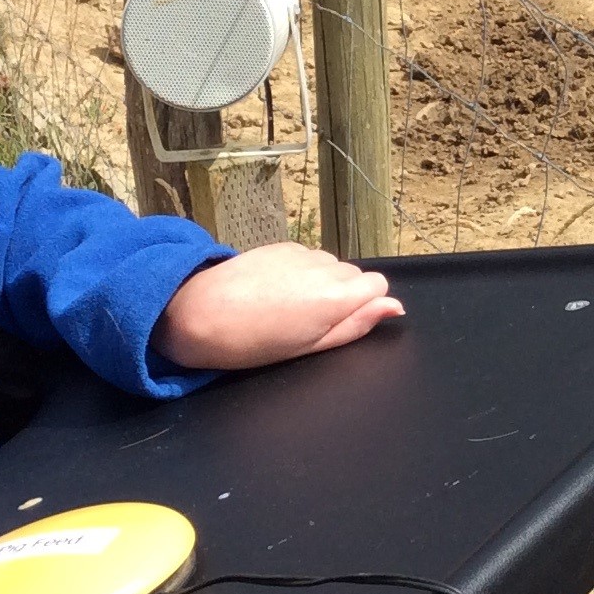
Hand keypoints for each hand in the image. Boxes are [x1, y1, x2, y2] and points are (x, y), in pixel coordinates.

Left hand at [151, 242, 403, 370]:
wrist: (199, 314)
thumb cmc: (252, 343)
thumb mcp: (310, 347)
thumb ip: (357, 325)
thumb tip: (393, 308)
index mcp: (335, 297)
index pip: (379, 285)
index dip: (365, 306)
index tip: (340, 322)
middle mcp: (323, 267)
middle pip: (354, 275)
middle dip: (342, 295)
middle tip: (309, 322)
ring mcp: (301, 253)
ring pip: (330, 266)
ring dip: (321, 283)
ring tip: (289, 307)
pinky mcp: (281, 246)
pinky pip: (307, 257)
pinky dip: (301, 272)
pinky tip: (275, 291)